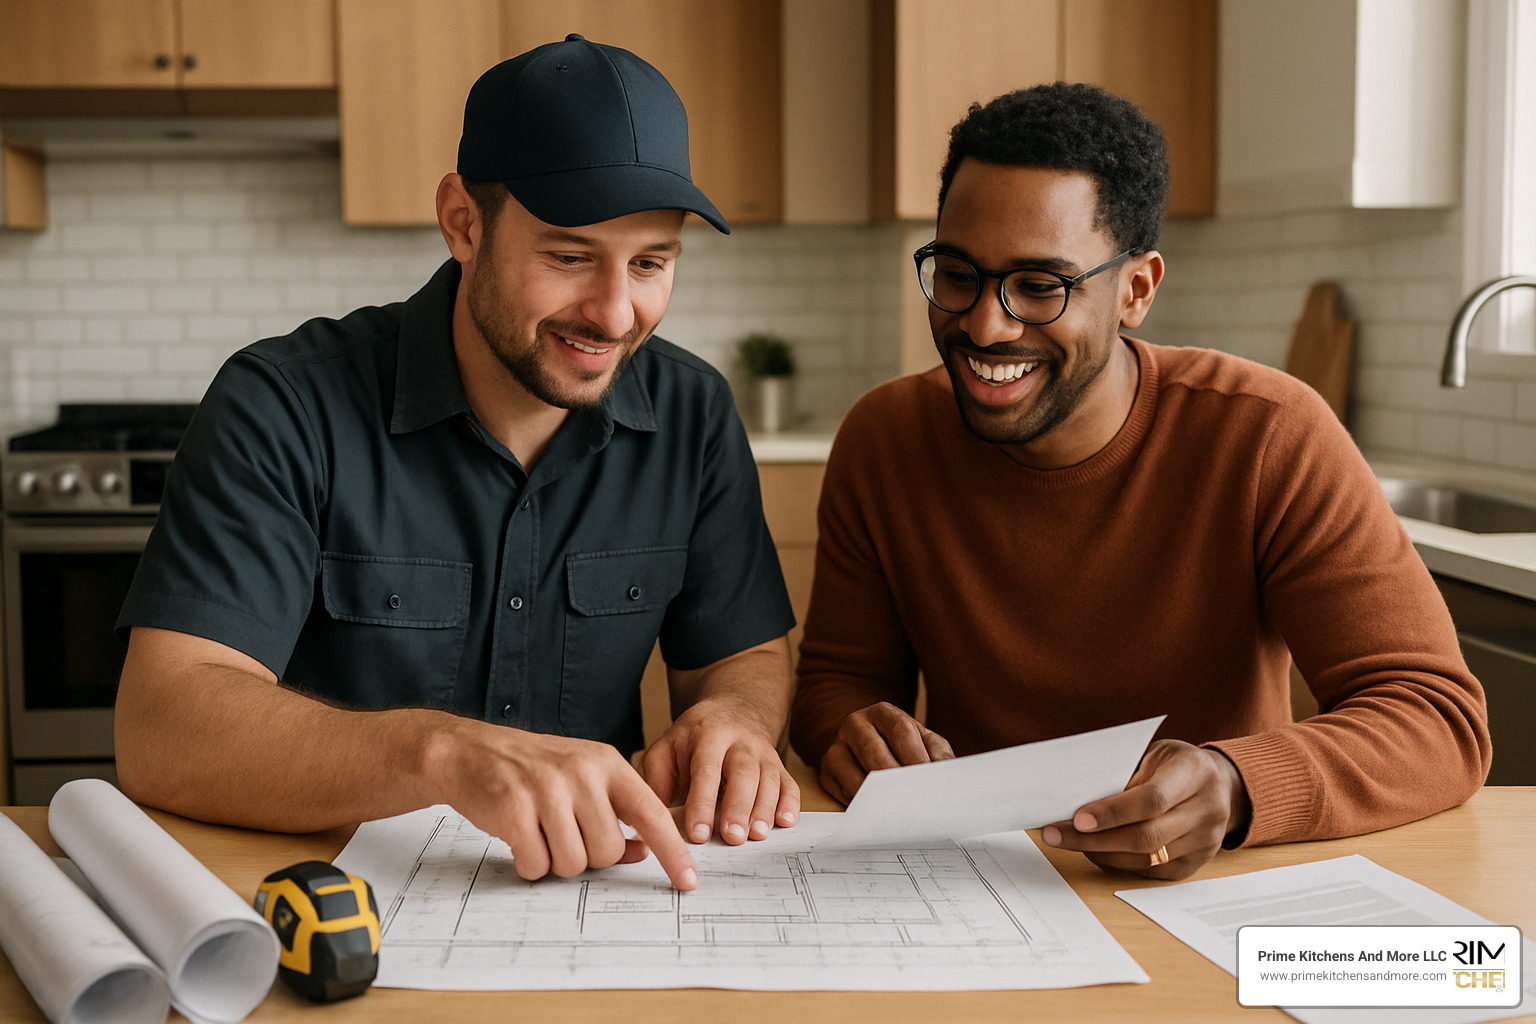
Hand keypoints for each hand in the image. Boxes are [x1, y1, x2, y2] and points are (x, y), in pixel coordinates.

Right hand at [442, 721, 696, 889]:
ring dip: (555, 860)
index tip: (688, 880)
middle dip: (586, 856)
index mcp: (607, 762)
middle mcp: (581, 772)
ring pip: (573, 863)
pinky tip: (518, 835)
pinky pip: (536, 865)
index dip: (672, 850)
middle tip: (562, 833)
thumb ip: (615, 811)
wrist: (469, 751)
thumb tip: (644, 851)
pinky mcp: (513, 809)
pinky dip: (527, 863)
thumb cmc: (531, 769)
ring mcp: (547, 789)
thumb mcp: (582, 777)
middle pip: (607, 851)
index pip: (651, 812)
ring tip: (538, 830)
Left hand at [641, 694, 799, 845]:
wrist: (733, 709)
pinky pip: (789, 783)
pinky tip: (785, 822)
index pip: (705, 769)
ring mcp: (763, 753)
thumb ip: (655, 781)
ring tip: (757, 835)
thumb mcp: (666, 748)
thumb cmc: (693, 739)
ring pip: (769, 779)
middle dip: (738, 806)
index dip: (702, 802)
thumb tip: (645, 819)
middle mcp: (740, 742)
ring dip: (765, 808)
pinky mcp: (779, 766)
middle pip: (744, 772)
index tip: (698, 833)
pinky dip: (790, 803)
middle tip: (733, 837)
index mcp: (707, 735)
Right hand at [818, 702, 954, 805]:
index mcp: (882, 712)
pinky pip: (843, 793)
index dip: (917, 757)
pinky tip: (880, 816)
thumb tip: (947, 772)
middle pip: (874, 751)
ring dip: (878, 797)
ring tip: (899, 813)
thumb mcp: (924, 742)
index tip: (930, 782)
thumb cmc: (904, 748)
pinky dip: (863, 806)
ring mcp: (836, 747)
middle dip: (896, 780)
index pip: (900, 730)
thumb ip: (938, 754)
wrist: (868, 748)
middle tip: (915, 801)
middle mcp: (854, 724)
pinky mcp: (826, 772)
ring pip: (854, 774)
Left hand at [1039, 739, 1250, 879]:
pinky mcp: (1196, 863)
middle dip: (1094, 839)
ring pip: (1146, 858)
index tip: (1077, 818)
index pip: (1152, 800)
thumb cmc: (1177, 765)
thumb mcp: (1156, 754)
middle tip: (1056, 834)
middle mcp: (1207, 809)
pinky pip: (1151, 871)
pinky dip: (1118, 863)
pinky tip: (1096, 852)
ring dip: (1100, 853)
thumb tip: (1081, 800)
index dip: (1113, 812)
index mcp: (1195, 773)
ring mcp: (1206, 841)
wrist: (1221, 784)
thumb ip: (1127, 775)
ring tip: (1069, 841)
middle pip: (1146, 836)